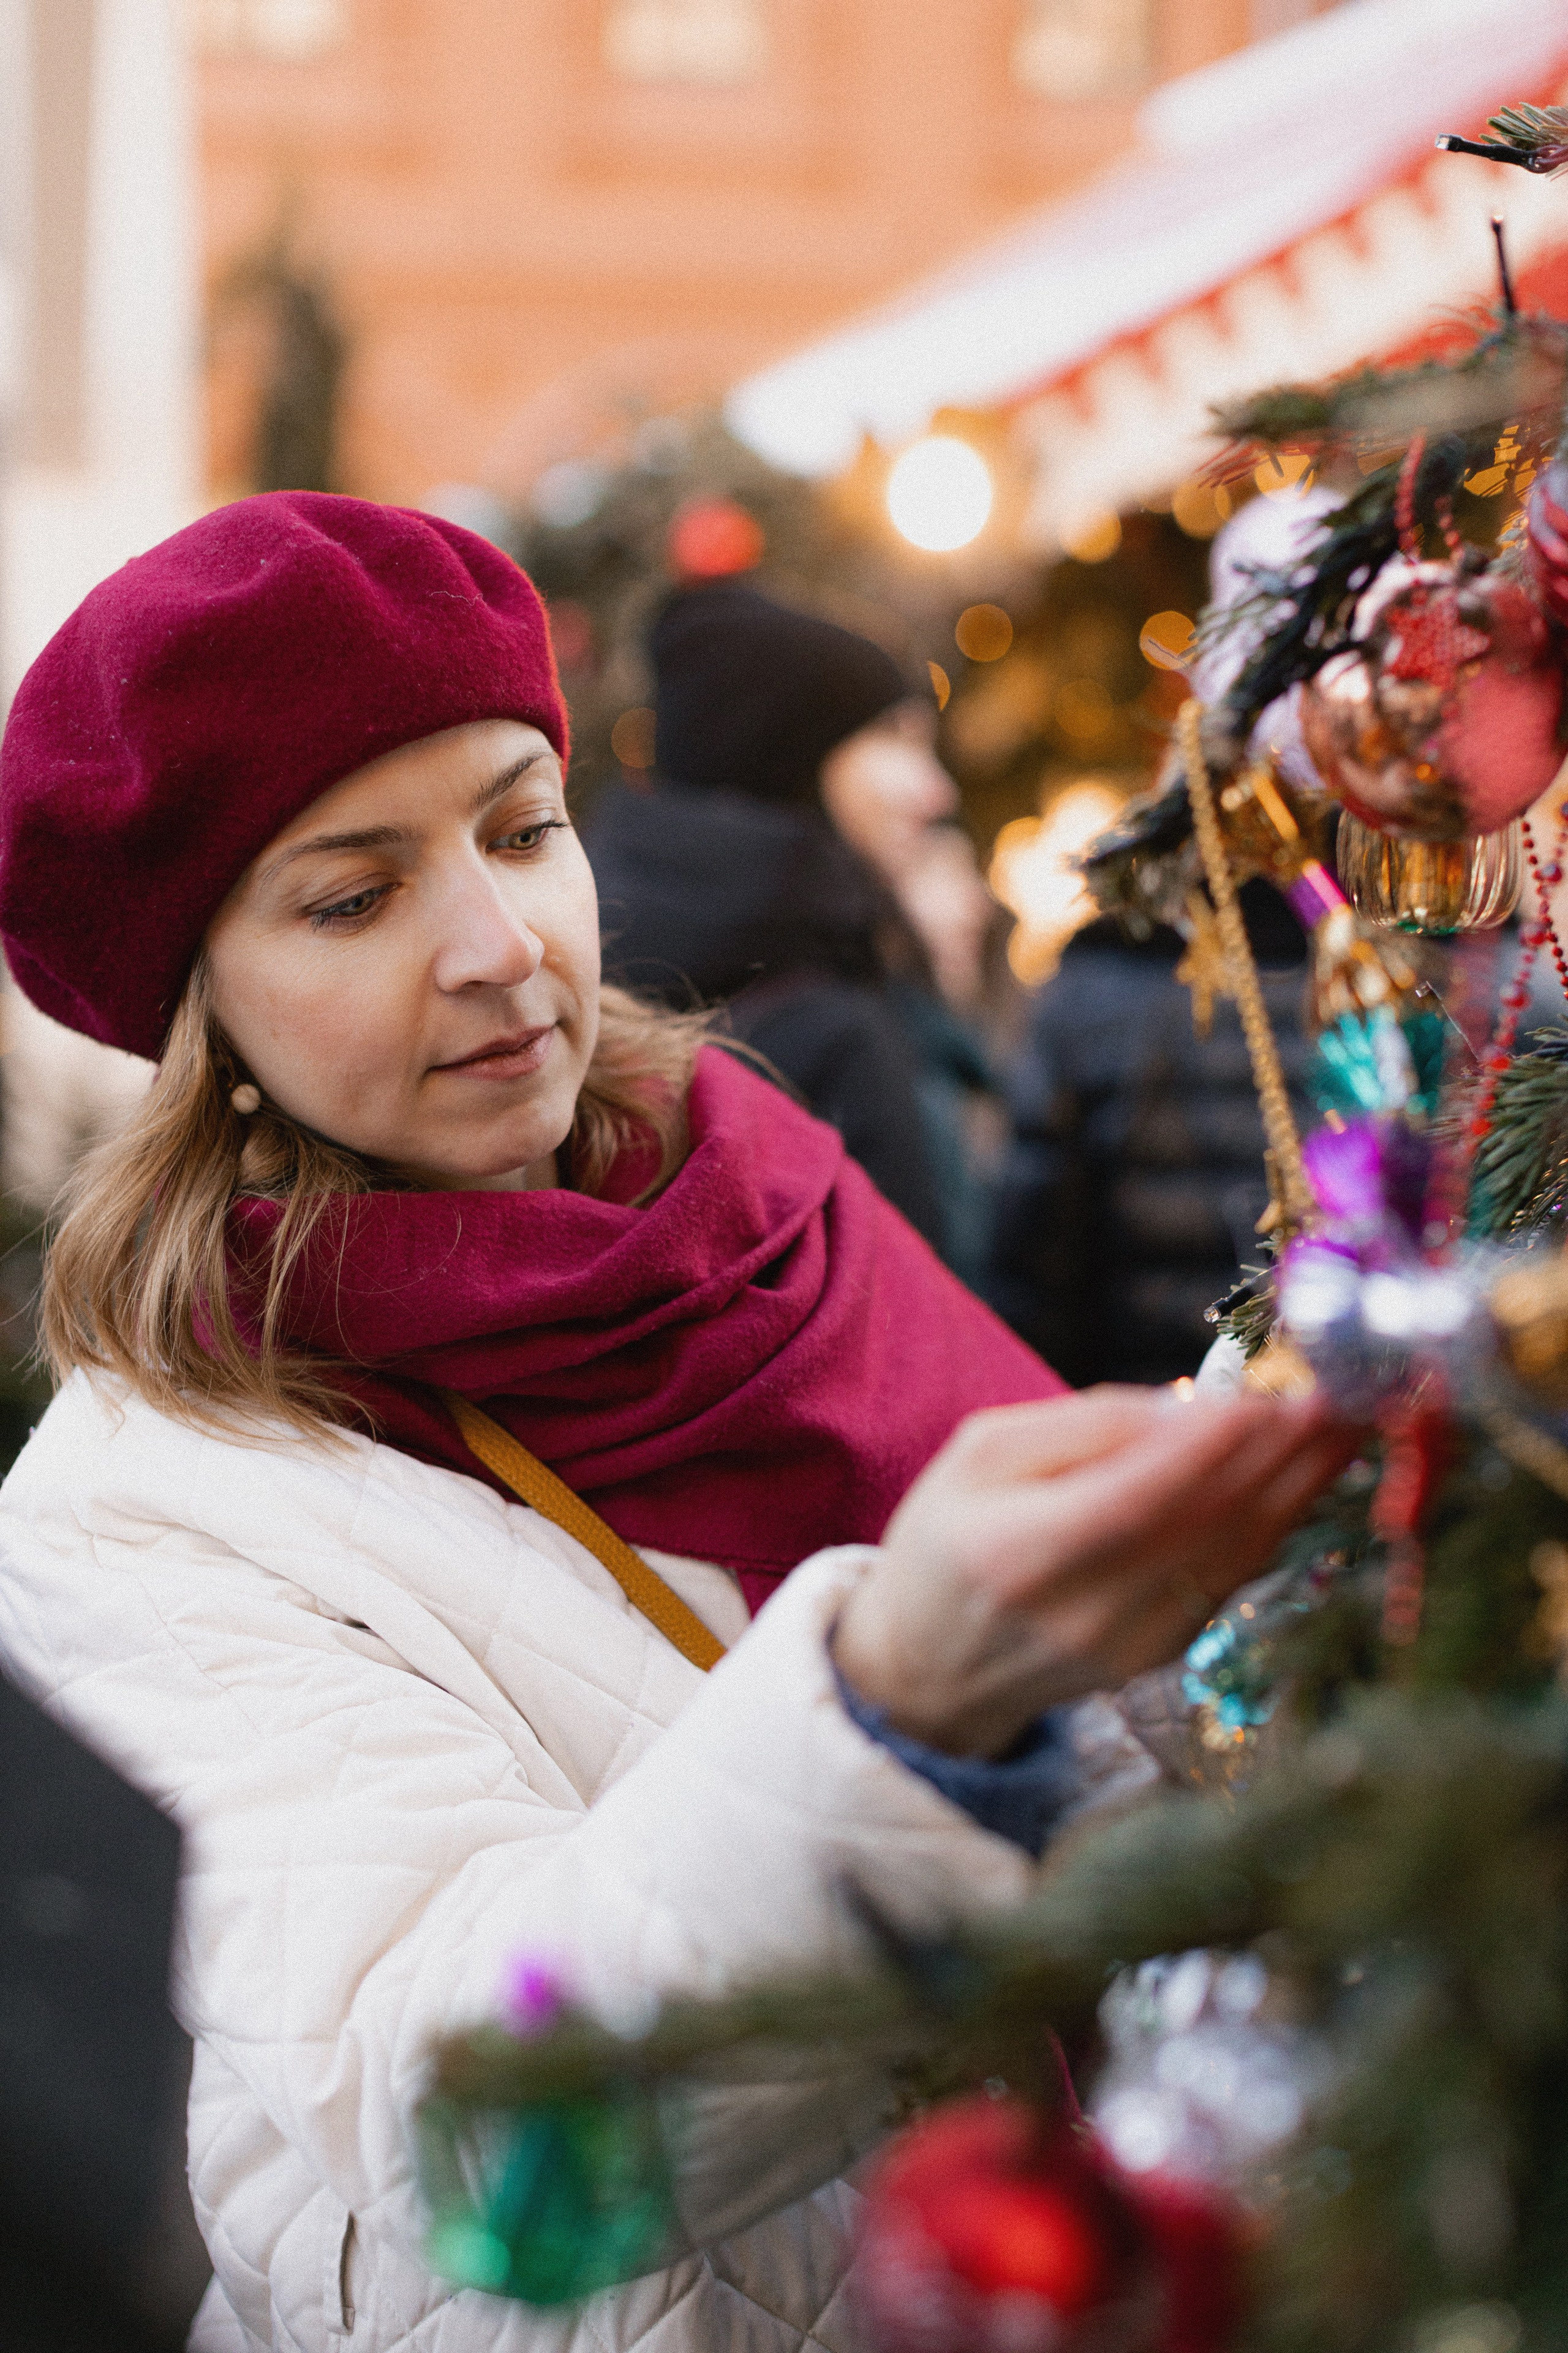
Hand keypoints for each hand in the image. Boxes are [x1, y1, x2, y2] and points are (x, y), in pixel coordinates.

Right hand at [830, 1385, 1359, 1759]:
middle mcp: (1082, 1613)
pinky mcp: (1163, 1659)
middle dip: (1283, 1454)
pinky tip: (1308, 1476)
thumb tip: (1190, 1407)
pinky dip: (1278, 1524)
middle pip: (1205, 1527)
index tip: (1272, 1395)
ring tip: (1348, 1422)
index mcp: (1018, 1554)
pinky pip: (1235, 1580)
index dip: (1211, 1450)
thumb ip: (1083, 1426)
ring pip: (1236, 1556)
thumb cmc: (949, 1536)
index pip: (1135, 1500)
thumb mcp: (981, 1452)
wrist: (930, 1665)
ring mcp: (1130, 1647)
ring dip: (1300, 1486)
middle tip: (1345, 1391)